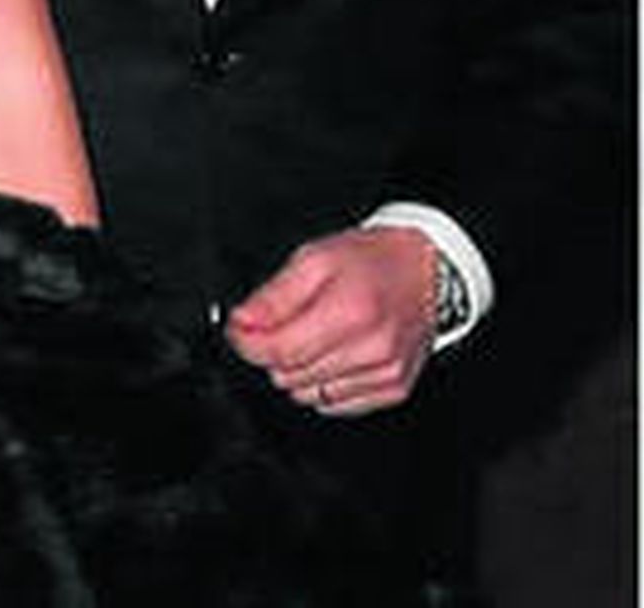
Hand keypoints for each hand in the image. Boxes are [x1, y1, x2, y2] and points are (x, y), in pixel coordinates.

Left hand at [224, 226, 435, 416]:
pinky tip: (334, 353)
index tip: (238, 328)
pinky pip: (335, 404)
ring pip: (308, 394)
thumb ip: (274, 295)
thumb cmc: (371, 260)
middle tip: (283, 322)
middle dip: (273, 351)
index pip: (278, 350)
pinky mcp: (393, 390)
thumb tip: (241, 322)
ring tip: (314, 334)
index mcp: (350, 312)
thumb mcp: (314, 258)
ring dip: (298, 370)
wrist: (425, 271)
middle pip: (289, 375)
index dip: (246, 341)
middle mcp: (372, 350)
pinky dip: (323, 383)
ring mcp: (385, 375)